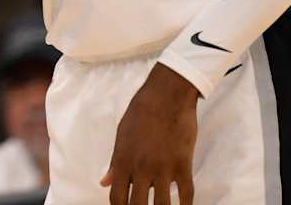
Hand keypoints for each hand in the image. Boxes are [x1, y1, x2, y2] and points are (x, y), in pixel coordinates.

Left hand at [101, 63, 199, 204]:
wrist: (166, 95)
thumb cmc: (140, 113)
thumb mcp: (121, 135)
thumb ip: (114, 162)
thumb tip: (104, 182)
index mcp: (124, 161)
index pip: (117, 198)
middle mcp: (142, 168)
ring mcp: (164, 168)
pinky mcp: (183, 164)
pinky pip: (186, 194)